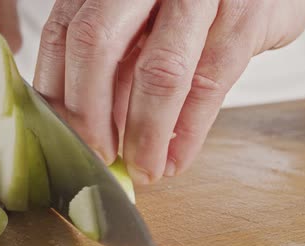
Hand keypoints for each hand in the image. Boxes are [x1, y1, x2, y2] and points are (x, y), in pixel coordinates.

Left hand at [34, 0, 304, 183]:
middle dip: (89, 114)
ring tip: (144, 170)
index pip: (64, 33)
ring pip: (158, 71)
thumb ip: (119, 54)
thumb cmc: (196, 0)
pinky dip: (188, 131)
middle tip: (97, 156)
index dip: (57, 91)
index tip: (61, 136)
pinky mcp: (247, 14)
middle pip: (95, 45)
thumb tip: (91, 122)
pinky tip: (177, 159)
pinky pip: (209, 83)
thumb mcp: (147, 15)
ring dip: (145, 133)